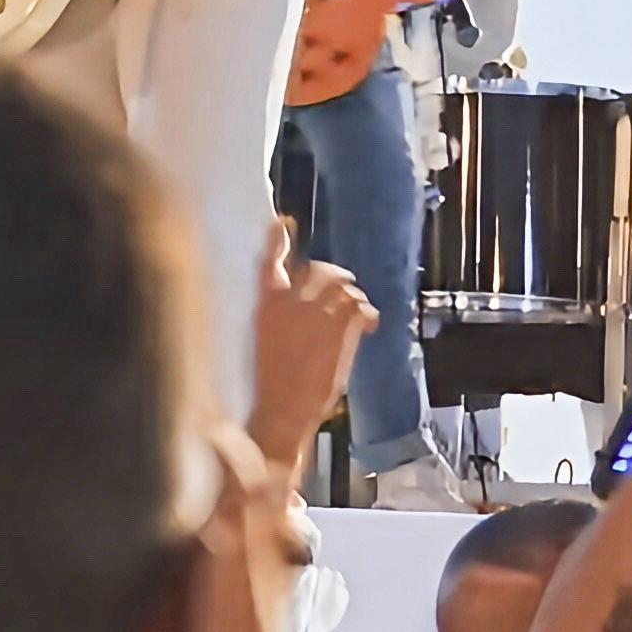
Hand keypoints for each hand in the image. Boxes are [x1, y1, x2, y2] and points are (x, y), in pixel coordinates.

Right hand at [249, 218, 375, 467]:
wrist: (283, 407)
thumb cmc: (269, 380)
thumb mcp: (263, 338)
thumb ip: (280, 312)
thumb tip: (297, 301)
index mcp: (266, 300)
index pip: (271, 258)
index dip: (277, 239)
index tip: (282, 225)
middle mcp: (292, 298)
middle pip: (321, 270)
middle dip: (334, 277)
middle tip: (341, 288)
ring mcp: (321, 310)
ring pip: (346, 287)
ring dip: (352, 298)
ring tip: (354, 314)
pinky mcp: (344, 326)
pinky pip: (362, 307)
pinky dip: (368, 315)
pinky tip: (367, 326)